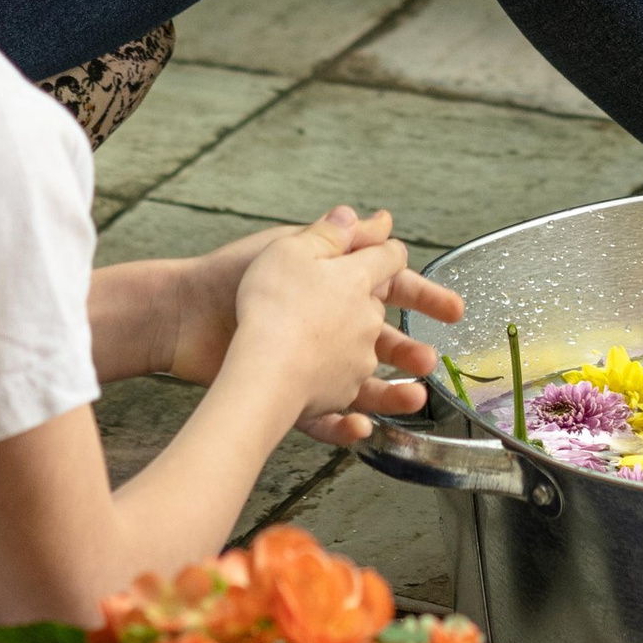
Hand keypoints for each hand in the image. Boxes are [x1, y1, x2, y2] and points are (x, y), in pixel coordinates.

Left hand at [229, 208, 462, 442]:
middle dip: (410, 349)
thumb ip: (341, 238)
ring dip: (389, 391)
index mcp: (330, 285)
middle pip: (380, 339)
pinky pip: (325, 415)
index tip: (455, 310)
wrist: (187, 315)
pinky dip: (344, 422)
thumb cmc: (235, 275)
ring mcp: (308, 361)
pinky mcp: (289, 394)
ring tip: (413, 398)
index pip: (387, 287)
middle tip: (434, 361)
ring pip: (360, 381)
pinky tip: (360, 423)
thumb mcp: (294, 247)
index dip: (421, 296)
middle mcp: (324, 324)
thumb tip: (384, 218)